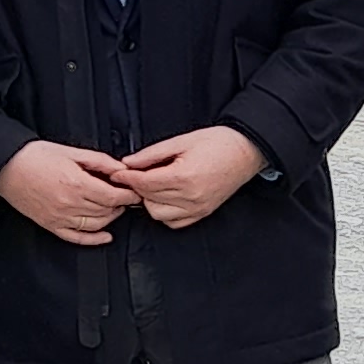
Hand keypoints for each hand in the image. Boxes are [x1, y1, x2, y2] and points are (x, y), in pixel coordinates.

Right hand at [0, 139, 137, 246]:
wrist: (7, 166)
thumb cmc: (36, 156)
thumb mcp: (71, 152)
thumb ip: (99, 162)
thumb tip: (121, 170)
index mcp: (77, 184)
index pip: (114, 196)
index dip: (129, 194)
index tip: (135, 190)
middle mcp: (70, 204)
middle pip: (107, 211)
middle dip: (121, 204)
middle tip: (127, 196)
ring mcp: (60, 218)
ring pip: (96, 224)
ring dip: (111, 217)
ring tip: (115, 207)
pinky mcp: (51, 225)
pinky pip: (77, 238)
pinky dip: (94, 239)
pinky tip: (106, 236)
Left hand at [113, 126, 265, 230]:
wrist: (245, 151)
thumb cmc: (218, 143)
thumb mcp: (181, 141)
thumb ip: (152, 154)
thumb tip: (129, 162)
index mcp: (184, 176)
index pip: (145, 183)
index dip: (127, 177)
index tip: (118, 173)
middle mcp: (191, 196)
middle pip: (148, 200)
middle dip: (137, 188)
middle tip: (134, 176)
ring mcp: (197, 208)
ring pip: (158, 214)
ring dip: (150, 201)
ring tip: (151, 186)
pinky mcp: (202, 213)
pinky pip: (174, 222)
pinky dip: (165, 212)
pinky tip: (165, 198)